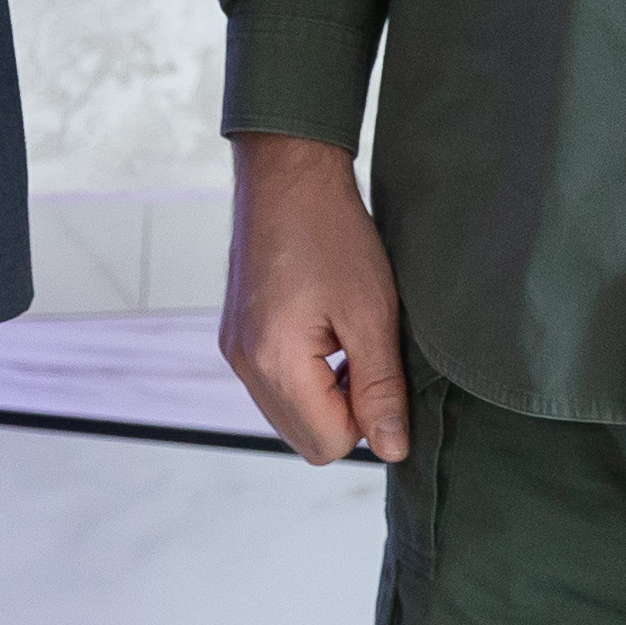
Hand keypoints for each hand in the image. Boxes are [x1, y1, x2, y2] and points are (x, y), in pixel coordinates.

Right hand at [220, 133, 411, 462]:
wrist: (285, 175)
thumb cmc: (332, 235)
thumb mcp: (372, 314)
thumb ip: (380, 389)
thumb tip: (391, 450)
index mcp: (274, 363)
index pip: (329, 445)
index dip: (368, 419)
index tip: (380, 369)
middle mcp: (244, 365)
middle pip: (305, 439)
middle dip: (344, 413)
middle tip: (366, 355)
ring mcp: (234, 350)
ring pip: (289, 415)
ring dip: (325, 395)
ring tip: (346, 340)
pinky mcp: (236, 335)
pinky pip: (274, 385)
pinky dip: (304, 376)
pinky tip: (324, 331)